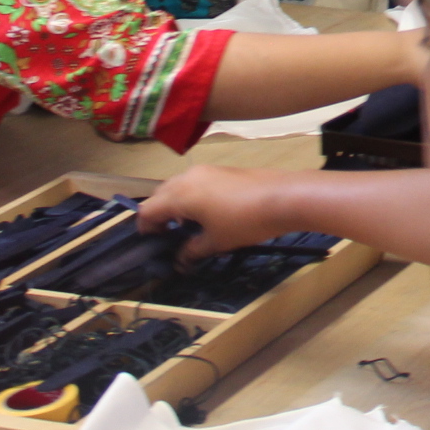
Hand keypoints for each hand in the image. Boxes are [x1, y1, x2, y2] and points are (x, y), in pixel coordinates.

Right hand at [137, 165, 299, 264]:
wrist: (283, 196)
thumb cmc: (245, 222)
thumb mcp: (216, 242)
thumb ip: (192, 250)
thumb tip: (180, 260)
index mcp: (180, 194)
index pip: (148, 210)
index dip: (146, 228)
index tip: (153, 243)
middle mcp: (188, 177)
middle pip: (160, 194)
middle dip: (159, 214)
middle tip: (167, 235)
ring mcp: (206, 170)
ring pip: (177, 185)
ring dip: (174, 203)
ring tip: (186, 225)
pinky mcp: (222, 169)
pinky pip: (194, 182)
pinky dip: (190, 196)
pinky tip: (205, 213)